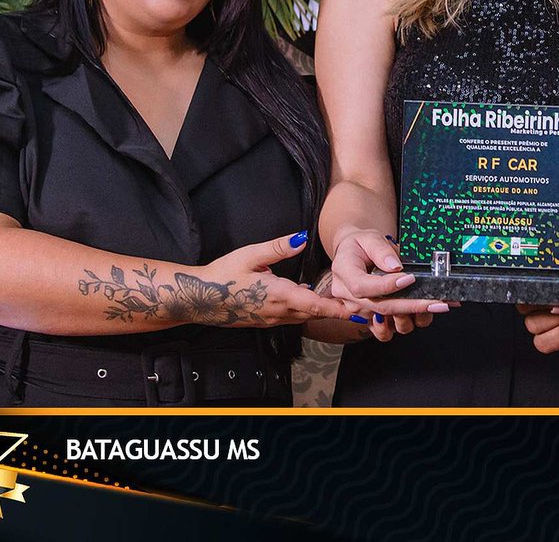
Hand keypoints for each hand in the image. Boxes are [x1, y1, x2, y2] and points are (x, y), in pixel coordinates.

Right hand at [195, 231, 353, 326]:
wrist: (198, 299)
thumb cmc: (221, 275)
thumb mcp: (249, 255)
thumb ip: (278, 247)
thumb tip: (302, 237)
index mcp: (278, 295)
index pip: (316, 305)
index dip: (339, 309)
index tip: (359, 310)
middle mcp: (278, 312)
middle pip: (315, 313)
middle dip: (337, 310)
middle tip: (360, 303)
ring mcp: (271, 319)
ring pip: (304, 316)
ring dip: (322, 310)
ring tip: (342, 301)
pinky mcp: (264, 321)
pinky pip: (291, 317)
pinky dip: (305, 310)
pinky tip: (308, 297)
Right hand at [328, 229, 450, 338]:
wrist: (352, 254)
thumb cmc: (360, 245)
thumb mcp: (369, 237)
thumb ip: (381, 250)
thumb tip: (395, 267)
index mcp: (344, 274)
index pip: (363, 287)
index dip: (387, 286)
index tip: (410, 278)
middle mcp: (348, 297)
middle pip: (380, 308)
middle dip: (412, 306)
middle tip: (438, 302)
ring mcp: (359, 311)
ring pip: (387, 325)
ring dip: (412, 317)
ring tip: (432, 304)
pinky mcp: (368, 319)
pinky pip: (385, 333)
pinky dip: (403, 325)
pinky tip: (420, 314)